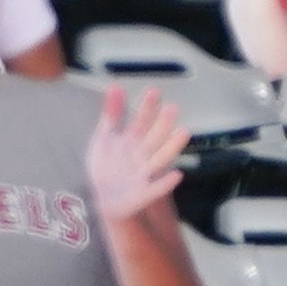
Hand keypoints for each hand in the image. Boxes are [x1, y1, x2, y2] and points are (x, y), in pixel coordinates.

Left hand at [81, 81, 188, 224]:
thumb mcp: (104, 138)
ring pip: (161, 159)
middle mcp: (142, 155)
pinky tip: (177, 175)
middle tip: (172, 108)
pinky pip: (157, 189)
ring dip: (172, 147)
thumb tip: (115, 87)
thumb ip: (111, 114)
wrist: (103, 198)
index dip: (147, 107)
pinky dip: (166, 183)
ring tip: (183, 132)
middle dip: (163, 124)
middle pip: (155, 137)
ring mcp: (145, 173)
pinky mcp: (144, 194)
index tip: (153, 91)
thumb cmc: (106, 166)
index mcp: (132, 141)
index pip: (141, 121)